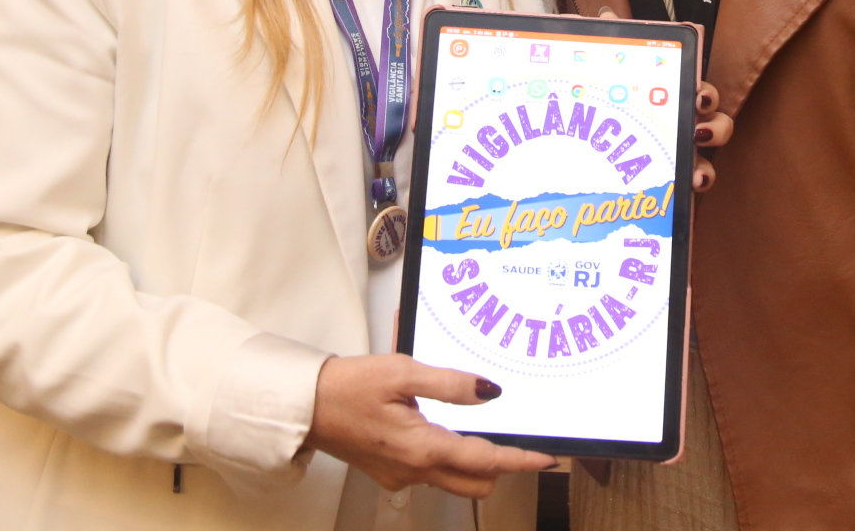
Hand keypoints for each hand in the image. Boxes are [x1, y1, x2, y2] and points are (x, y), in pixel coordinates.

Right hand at [308, 354, 553, 497]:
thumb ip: (450, 384)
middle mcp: (414, 471)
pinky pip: (431, 471)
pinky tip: (439, 425)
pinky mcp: (390, 472)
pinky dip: (445, 454)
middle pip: (476, 483)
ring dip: (472, 459)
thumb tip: (489, 392)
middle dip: (500, 465)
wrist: (306, 406)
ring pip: (454, 479)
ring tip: (476, 424)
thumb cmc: (348, 387)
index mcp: (421, 448)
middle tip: (515, 436)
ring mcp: (401, 476)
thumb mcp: (402, 372)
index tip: (547, 458)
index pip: (486, 462)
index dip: (521, 460)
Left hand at [599, 7, 732, 192]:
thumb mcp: (609, 76)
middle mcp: (684, 125)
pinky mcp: (676, 179)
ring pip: (713, 154)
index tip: (698, 94)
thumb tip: (606, 14)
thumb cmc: (610, 108)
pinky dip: (703, 181)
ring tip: (697, 159)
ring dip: (711, 156)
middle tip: (697, 127)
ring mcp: (684, 153)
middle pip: (716, 122)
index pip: (700, 93)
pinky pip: (699, 181)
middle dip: (715, 124)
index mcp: (673, 100)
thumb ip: (612, 45)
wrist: (588, 156)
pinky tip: (694, 183)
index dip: (706, 94)